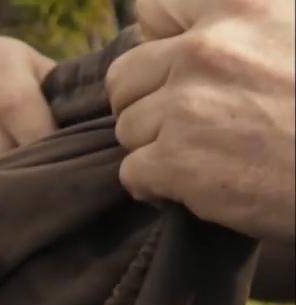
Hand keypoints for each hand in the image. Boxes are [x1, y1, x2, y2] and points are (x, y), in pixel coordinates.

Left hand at [106, 0, 295, 241]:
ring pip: (129, 127)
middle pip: (126, 75)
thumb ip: (244, 26)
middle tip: (193, 122)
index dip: (163, 42)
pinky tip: (197, 185)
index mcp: (243, 3)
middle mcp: (208, 48)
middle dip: (149, 101)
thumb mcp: (295, 28)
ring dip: (158, 146)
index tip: (186, 67)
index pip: (153, 9)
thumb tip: (189, 38)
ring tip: (209, 154)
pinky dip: (157, 186)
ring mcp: (187, 105)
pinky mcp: (178, 161)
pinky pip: (133, 173)